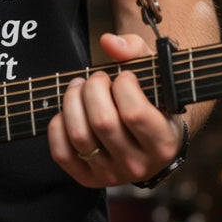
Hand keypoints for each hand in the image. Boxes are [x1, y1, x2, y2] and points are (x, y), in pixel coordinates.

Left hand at [47, 32, 183, 187]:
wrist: (150, 140)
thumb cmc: (153, 101)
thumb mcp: (156, 74)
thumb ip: (136, 51)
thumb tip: (109, 42)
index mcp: (163, 144)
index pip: (134, 113)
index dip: (123, 85)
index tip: (124, 76)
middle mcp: (138, 166)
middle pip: (102, 122)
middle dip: (94, 88)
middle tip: (97, 78)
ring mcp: (111, 175)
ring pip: (79, 135)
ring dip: (72, 101)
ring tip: (79, 88)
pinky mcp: (87, 179)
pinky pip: (61, 152)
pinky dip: (58, 125)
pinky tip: (69, 111)